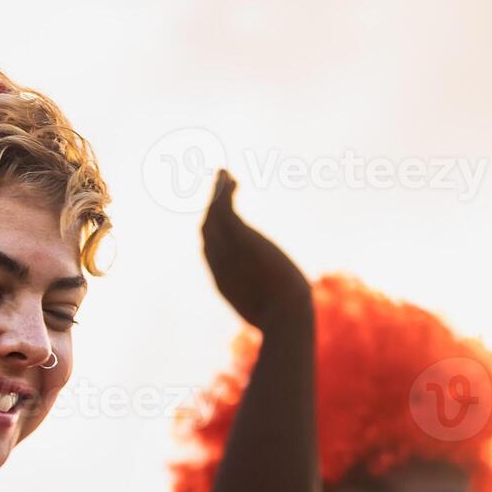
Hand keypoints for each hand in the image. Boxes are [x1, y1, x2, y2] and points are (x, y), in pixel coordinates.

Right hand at [200, 169, 311, 330]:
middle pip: (206, 230)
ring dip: (217, 194)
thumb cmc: (284, 317)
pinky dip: (223, 192)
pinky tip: (230, 178)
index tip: (222, 217)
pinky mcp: (239, 237)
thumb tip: (285, 305)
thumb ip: (268, 299)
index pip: (210, 250)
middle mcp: (218, 262)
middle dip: (211, 208)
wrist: (283, 313)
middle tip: (221, 187)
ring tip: (225, 174)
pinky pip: (223, 208)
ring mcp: (226, 250)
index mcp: (223, 279)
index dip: (213, 232)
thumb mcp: (272, 309)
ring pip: (212, 216)